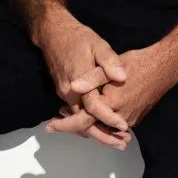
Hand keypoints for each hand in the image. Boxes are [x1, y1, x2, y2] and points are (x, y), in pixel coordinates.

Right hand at [34, 8, 128, 138]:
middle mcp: (69, 92)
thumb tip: (121, 77)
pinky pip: (76, 114)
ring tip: (116, 140)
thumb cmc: (78, 38)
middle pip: (84, 122)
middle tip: (122, 144)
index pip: (94, 107)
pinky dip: (88, 123)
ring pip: (79, 121)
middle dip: (103, 135)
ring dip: (96, 132)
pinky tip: (101, 128)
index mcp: (79, 82)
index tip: (124, 126)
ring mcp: (65, 94)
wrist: (53, 34)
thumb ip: (109, 62)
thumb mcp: (98, 45)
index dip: (109, 118)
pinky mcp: (64, 93)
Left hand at [45, 42, 177, 145]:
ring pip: (101, 129)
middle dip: (72, 127)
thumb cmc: (138, 63)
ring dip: (86, 124)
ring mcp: (129, 120)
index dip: (65, 125)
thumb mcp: (110, 64)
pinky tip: (90, 114)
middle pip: (91, 129)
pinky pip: (112, 126)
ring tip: (68, 116)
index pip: (82, 122)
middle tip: (55, 123)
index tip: (49, 126)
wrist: (165, 67)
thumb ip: (91, 77)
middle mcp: (120, 118)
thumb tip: (73, 86)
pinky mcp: (135, 118)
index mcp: (111, 104)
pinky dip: (99, 123)